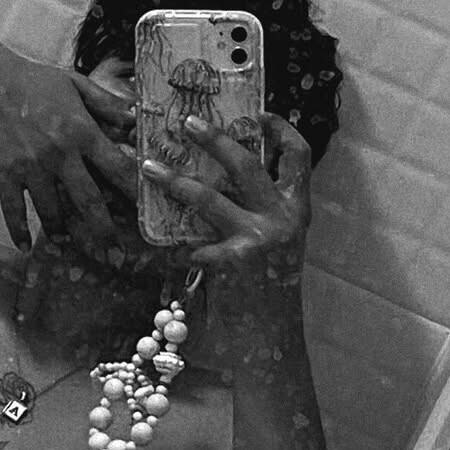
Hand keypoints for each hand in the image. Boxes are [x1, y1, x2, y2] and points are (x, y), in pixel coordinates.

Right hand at [0, 48, 137, 250]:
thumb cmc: (33, 78)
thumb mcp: (76, 83)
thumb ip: (108, 104)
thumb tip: (137, 118)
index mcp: (82, 131)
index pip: (117, 169)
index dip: (134, 194)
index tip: (144, 214)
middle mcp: (61, 154)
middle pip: (89, 201)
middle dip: (105, 231)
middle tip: (115, 253)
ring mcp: (31, 166)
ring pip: (52, 212)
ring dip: (60, 233)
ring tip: (67, 244)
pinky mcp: (4, 172)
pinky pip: (14, 210)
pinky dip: (19, 231)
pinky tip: (24, 247)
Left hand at [140, 113, 311, 278]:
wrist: (271, 336)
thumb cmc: (268, 286)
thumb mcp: (276, 240)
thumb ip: (259, 210)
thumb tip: (223, 177)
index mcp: (298, 208)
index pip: (299, 157)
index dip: (281, 130)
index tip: (258, 113)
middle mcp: (284, 218)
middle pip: (247, 165)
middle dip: (215, 139)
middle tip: (187, 122)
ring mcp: (260, 238)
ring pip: (209, 198)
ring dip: (175, 181)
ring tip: (149, 167)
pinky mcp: (235, 261)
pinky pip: (192, 244)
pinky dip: (173, 247)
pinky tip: (159, 248)